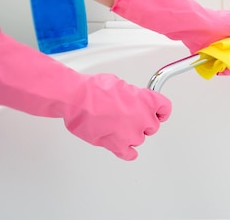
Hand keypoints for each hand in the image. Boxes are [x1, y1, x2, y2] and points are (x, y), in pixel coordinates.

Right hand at [0, 27, 171, 160]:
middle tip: (127, 112)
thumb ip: (127, 86)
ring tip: (117, 123)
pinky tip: (121, 145)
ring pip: (141, 136)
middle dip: (143, 118)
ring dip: (131, 131)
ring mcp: (127, 129)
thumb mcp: (110, 79)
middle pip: (153, 123)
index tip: (156, 107)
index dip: (159, 107)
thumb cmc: (85, 83)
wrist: (66, 94)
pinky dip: (126, 149)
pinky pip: (129, 152)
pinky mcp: (113, 141)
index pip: (164, 106)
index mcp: (140, 95)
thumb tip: (140, 77)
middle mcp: (138, 113)